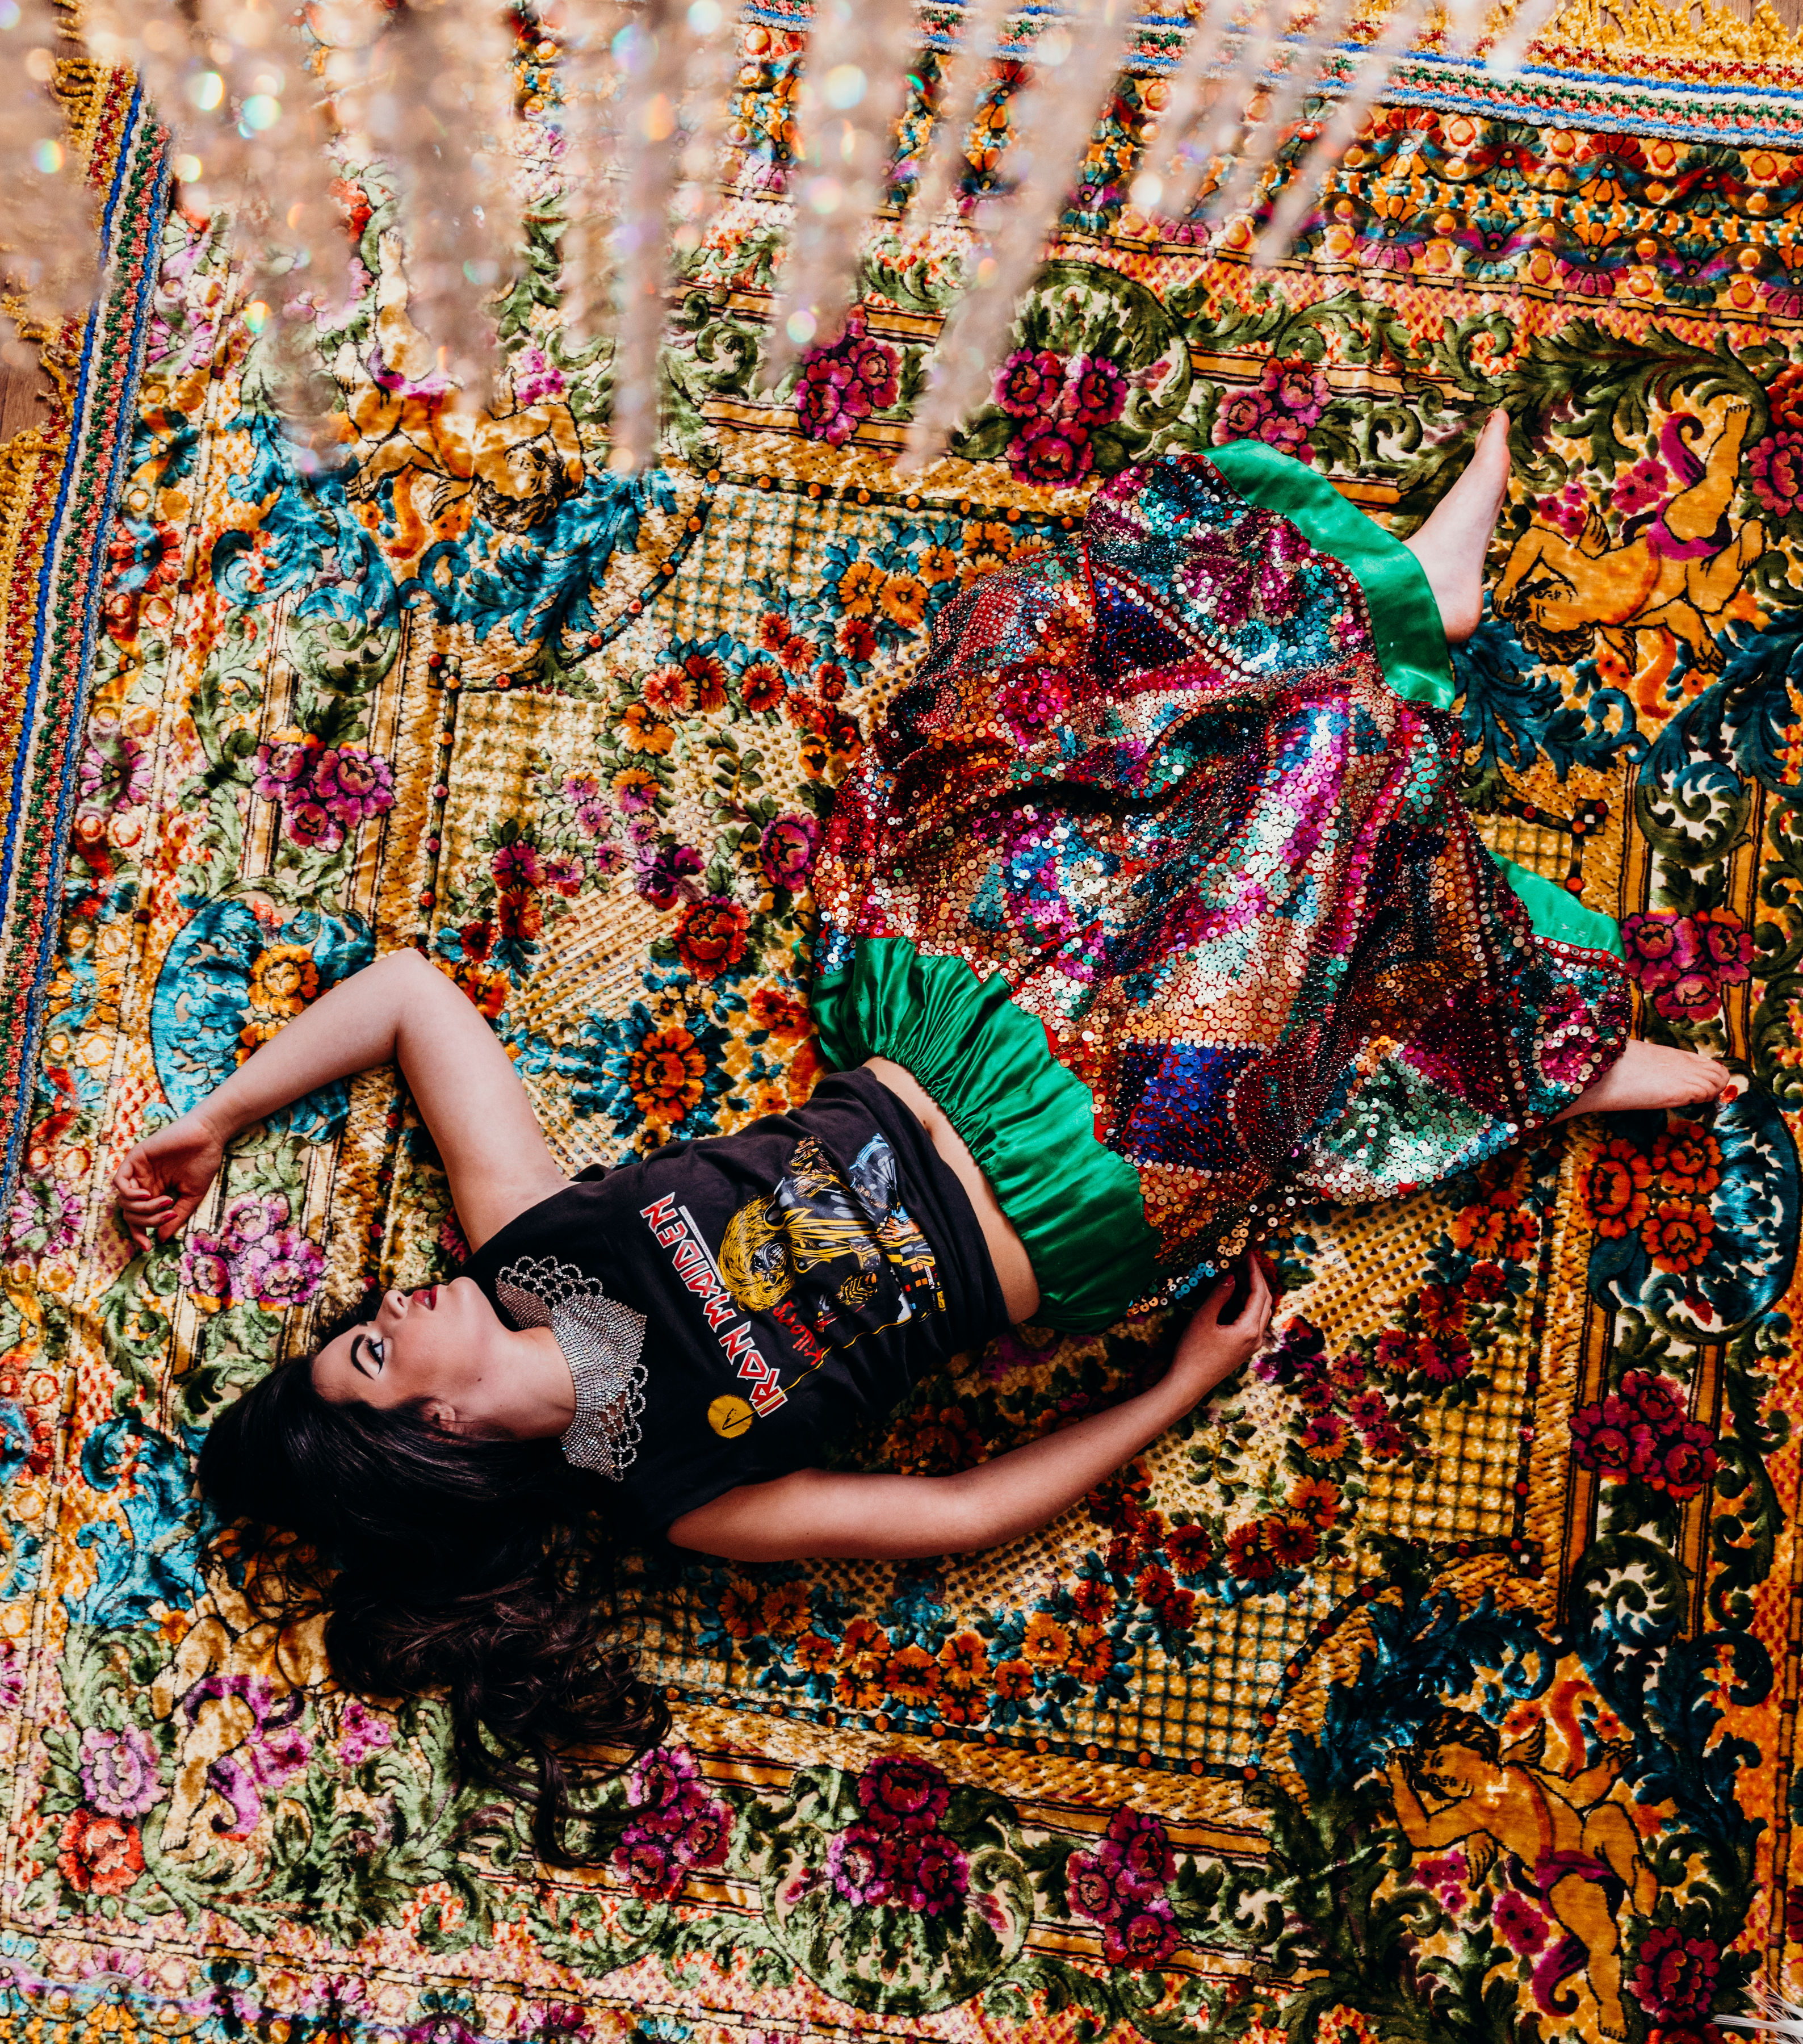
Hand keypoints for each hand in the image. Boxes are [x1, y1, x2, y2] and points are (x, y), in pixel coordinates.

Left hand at [112, 1109, 226, 1251]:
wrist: (208, 1137)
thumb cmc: (203, 1163)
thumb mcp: (191, 1196)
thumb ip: (175, 1217)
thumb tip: (161, 1238)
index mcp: (155, 1192)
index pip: (138, 1218)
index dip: (140, 1233)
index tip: (149, 1247)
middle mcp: (143, 1183)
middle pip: (129, 1213)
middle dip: (147, 1221)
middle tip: (168, 1214)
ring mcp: (137, 1171)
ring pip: (123, 1201)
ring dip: (143, 1209)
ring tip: (165, 1202)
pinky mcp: (134, 1158)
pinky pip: (119, 1183)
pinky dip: (130, 1194)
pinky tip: (147, 1195)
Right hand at [1163, 1254, 1273, 1406]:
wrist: (1188, 1384)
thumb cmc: (1192, 1353)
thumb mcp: (1203, 1320)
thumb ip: (1219, 1296)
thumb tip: (1232, 1276)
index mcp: (1248, 1329)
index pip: (1259, 1294)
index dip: (1255, 1272)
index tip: (1249, 1255)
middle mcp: (1256, 1337)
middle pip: (1265, 1302)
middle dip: (1258, 1280)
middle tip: (1246, 1262)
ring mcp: (1251, 1345)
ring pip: (1261, 1312)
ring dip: (1255, 1292)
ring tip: (1242, 1275)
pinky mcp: (1244, 1349)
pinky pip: (1255, 1321)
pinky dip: (1250, 1305)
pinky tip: (1238, 1298)